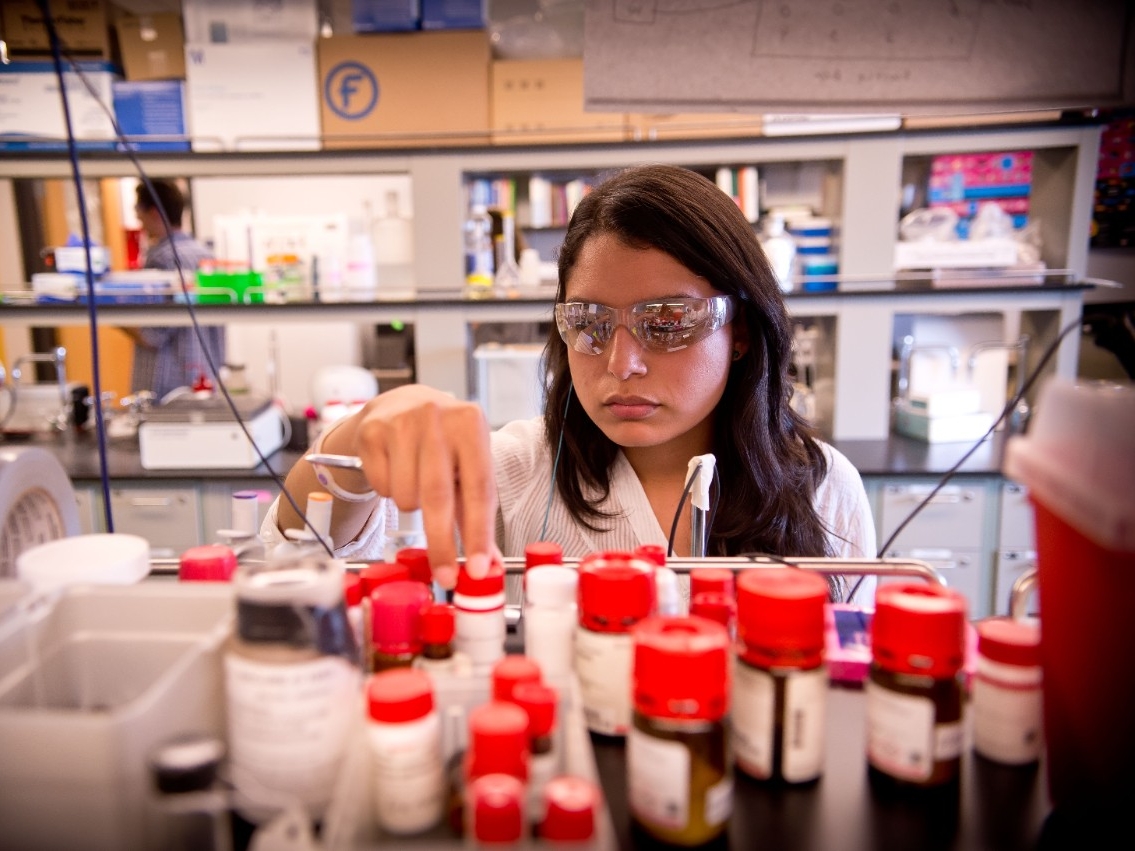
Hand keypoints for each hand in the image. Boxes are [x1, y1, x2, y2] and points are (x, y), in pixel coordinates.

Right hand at [353, 385, 497, 588]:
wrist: (398, 405)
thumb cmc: (441, 441)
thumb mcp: (466, 463)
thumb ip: (476, 512)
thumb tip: (487, 562)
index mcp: (472, 424)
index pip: (479, 488)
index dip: (479, 533)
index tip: (478, 568)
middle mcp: (438, 417)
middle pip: (438, 496)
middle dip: (442, 544)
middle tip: (445, 575)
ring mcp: (403, 421)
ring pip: (407, 497)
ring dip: (412, 507)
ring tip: (416, 483)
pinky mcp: (373, 431)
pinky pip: (382, 487)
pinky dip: (390, 492)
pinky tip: (396, 469)